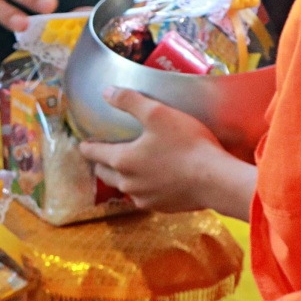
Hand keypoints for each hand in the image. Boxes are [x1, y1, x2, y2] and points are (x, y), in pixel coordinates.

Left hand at [77, 88, 257, 217]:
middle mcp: (129, 184)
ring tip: (129, 166)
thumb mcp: (157, 113)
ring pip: (125, 187)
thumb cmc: (187, 144)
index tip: (84, 144)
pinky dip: (144, 187)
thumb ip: (129, 101)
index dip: (88, 146)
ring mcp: (146, 199)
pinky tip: (154, 179)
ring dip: (123, 177)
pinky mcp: (163, 208)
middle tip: (104, 154)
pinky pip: (145, 196)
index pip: (94, 154)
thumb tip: (106, 92)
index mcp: (122, 161)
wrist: (216, 180)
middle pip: (106, 174)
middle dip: (102, 163)